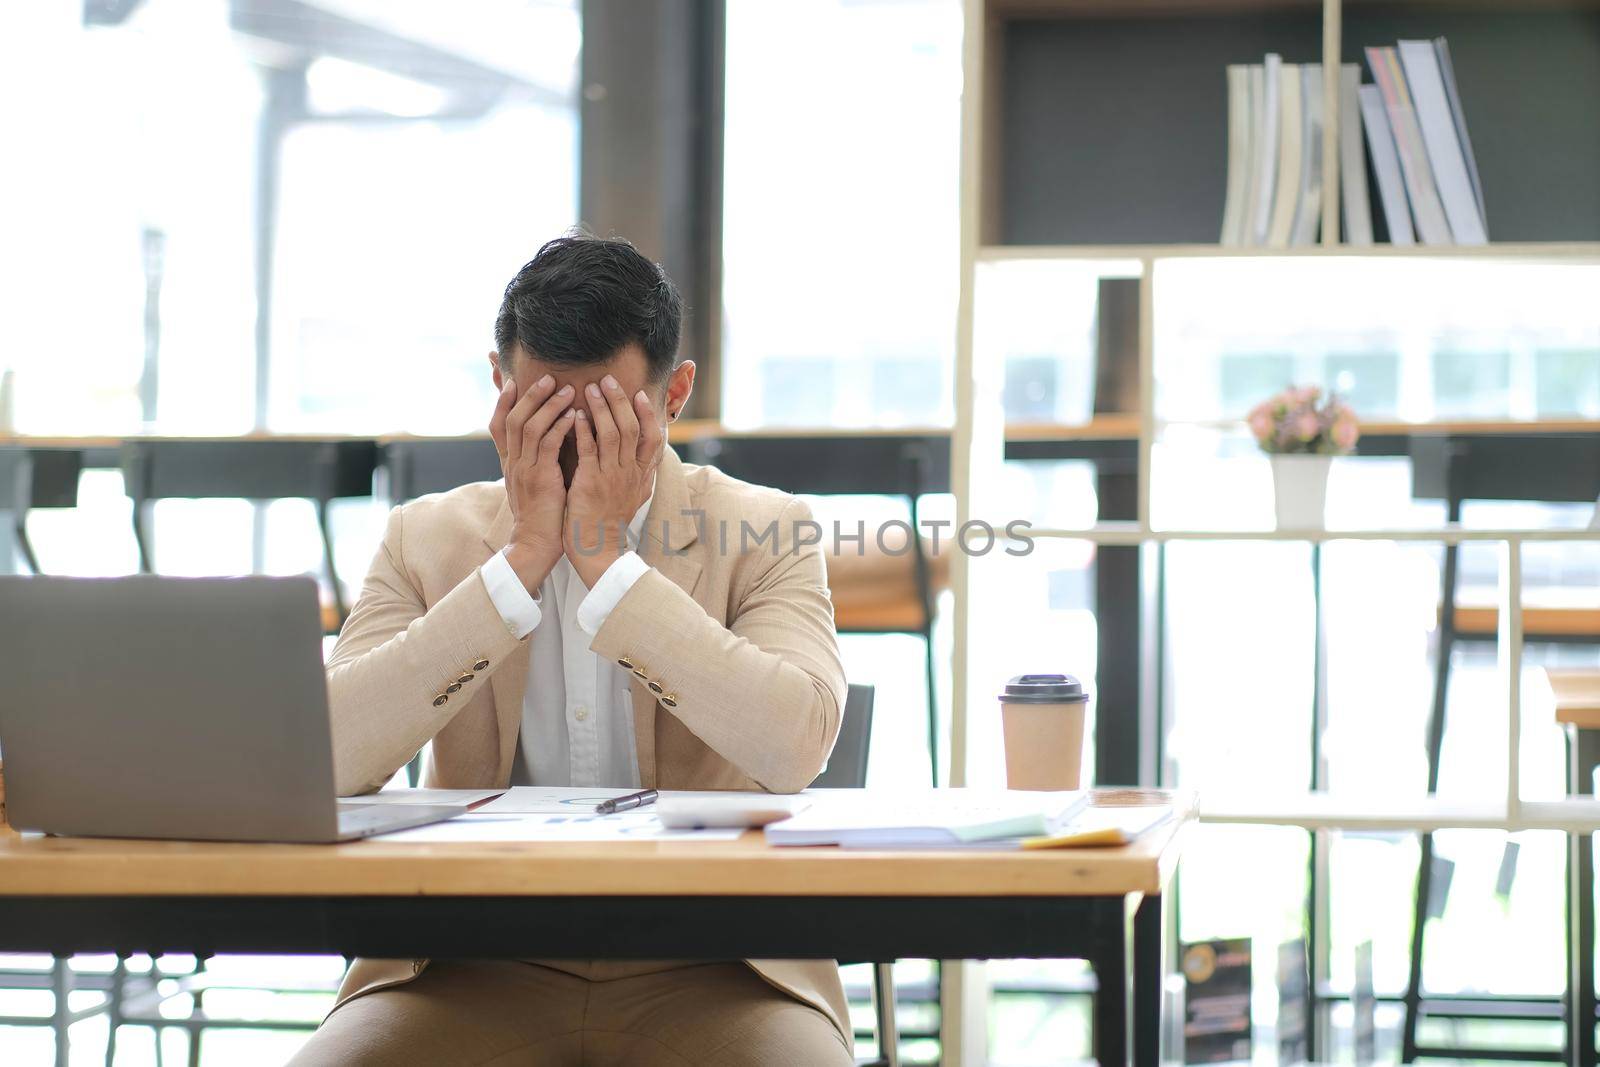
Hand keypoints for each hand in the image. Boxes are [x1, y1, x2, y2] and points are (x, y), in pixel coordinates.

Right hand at [489, 374, 576, 592]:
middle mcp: (513, 463)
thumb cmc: (542, 515)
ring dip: (548, 405)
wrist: (537, 544)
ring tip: (567, 390)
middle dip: (529, 396)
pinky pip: (547, 445)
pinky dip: (559, 427)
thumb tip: (545, 443)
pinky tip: (574, 415)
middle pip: (512, 418)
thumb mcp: (533, 484)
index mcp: (509, 463)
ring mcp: (524, 470)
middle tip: (548, 378)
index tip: (514, 381)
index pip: (498, 425)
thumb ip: (535, 462)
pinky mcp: (540, 479)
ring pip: (529, 427)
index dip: (504, 402)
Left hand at [564, 374, 662, 586]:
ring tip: (590, 389)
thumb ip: (640, 474)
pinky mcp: (591, 482)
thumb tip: (649, 457)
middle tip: (608, 380)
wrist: (597, 549)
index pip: (653, 438)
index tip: (639, 395)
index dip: (648, 414)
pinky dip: (584, 429)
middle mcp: (630, 473)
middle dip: (620, 401)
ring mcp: (611, 477)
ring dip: (601, 408)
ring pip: (611, 433)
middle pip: (631, 428)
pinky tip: (577, 415)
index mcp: (642, 475)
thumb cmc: (611, 522)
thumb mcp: (635, 496)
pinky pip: (589, 449)